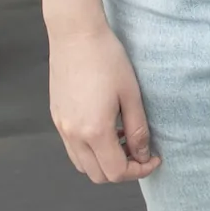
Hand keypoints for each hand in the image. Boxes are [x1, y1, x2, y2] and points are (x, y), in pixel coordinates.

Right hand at [48, 22, 160, 181]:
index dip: (139, 171)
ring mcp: (61, 127)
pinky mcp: (56, 117)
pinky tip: (105, 128)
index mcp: (94, 131)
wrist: (76, 35)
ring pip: (83, 165)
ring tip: (123, 138)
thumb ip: (137, 129)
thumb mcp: (131, 94)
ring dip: (105, 161)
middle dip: (122, 170)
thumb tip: (143, 155)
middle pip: (98, 175)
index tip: (153, 158)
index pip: (116, 172)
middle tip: (140, 151)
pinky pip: (73, 148)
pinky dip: (90, 150)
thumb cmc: (107, 59)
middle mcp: (73, 135)